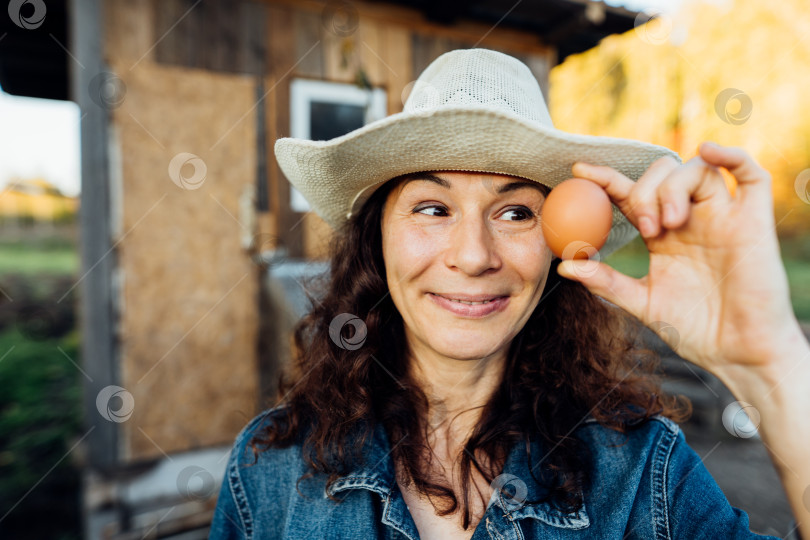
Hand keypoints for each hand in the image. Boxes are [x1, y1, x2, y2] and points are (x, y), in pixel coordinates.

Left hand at [557, 142, 801, 378]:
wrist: (737, 353)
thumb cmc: (694, 331)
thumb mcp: (642, 303)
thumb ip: (606, 282)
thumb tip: (564, 265)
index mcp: (661, 235)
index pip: (631, 193)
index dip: (605, 178)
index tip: (577, 171)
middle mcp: (691, 219)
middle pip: (663, 173)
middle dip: (646, 190)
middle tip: (646, 229)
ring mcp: (723, 217)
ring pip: (697, 169)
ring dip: (674, 188)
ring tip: (670, 224)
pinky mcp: (755, 221)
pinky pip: (750, 174)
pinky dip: (730, 155)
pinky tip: (708, 152)